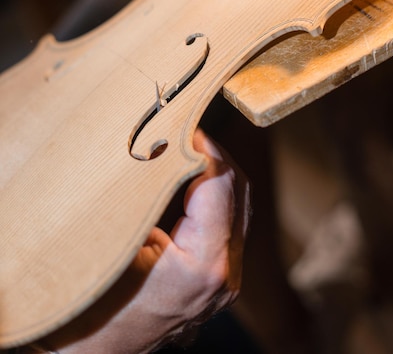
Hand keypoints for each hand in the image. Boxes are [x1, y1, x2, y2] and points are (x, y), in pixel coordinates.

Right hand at [45, 130, 249, 353]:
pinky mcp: (219, 281)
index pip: (220, 182)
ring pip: (236, 204)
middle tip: (179, 132)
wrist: (92, 353)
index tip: (179, 124)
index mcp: (204, 265)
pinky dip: (211, 196)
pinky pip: (227, 223)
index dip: (202, 146)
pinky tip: (183, 183)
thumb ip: (146, 191)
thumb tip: (162, 144)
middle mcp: (225, 275)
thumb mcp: (115, 240)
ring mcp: (226, 282)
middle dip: (210, 154)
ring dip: (212, 173)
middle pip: (236, 189)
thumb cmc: (92, 303)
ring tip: (180, 152)